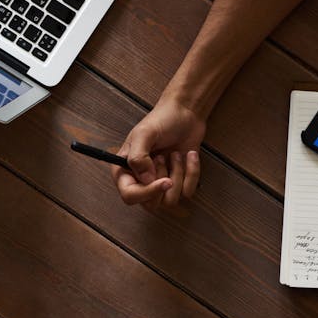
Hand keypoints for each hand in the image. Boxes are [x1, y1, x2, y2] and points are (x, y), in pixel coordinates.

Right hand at [112, 94, 205, 210]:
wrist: (186, 113)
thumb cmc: (162, 120)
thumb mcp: (145, 134)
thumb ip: (138, 157)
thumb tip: (145, 180)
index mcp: (125, 171)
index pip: (129, 196)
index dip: (146, 193)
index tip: (164, 181)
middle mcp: (140, 181)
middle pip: (150, 204)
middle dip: (162, 180)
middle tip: (163, 157)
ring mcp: (160, 184)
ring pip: (170, 200)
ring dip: (178, 174)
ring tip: (175, 154)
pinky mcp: (179, 184)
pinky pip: (188, 192)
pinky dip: (192, 172)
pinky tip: (189, 155)